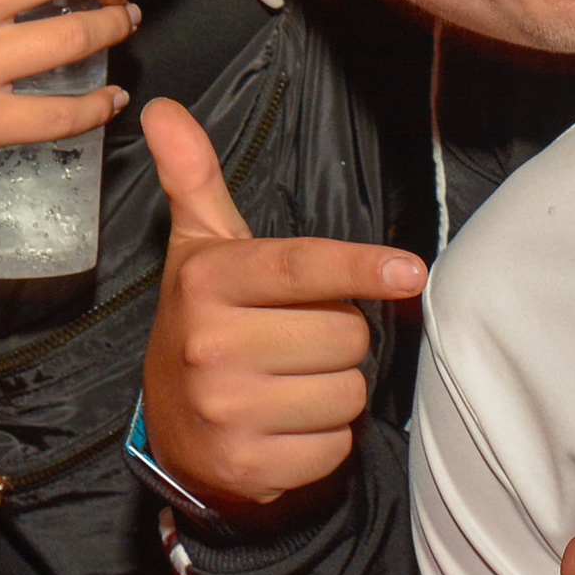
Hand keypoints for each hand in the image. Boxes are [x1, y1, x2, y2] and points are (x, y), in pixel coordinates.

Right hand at [140, 99, 422, 513]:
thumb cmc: (207, 327)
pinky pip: (337, 445)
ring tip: (293, 384)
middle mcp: (212, 345)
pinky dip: (327, 439)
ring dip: (337, 389)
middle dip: (340, 336)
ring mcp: (229, 410)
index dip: (359, 267)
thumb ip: (195, 179)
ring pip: (348, 390)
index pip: (301, 267)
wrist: (173, 437)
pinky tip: (288, 428)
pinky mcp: (251, 466)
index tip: (411, 271)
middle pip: (345, 332)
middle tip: (298, 341)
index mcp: (209, 282)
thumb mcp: (200, 253)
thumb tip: (163, 108)